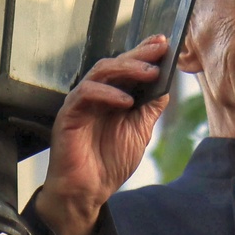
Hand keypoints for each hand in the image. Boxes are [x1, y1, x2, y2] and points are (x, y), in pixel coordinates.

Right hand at [36, 35, 171, 234]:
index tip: (164, 43)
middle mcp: (96, 95)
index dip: (144, 53)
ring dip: (126, 69)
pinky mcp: (69, 114)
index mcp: (112, 97)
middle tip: (159, 49)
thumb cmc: (109, 163)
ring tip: (149, 73)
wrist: (88, 191)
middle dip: (139, 54)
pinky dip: (107, 93)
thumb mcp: (139, 133)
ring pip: (100, 72)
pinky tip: (125, 102)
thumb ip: (149, 109)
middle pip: (115, 64)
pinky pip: (85, 93)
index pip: (128, 68)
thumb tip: (166, 87)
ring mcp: (81, 103)